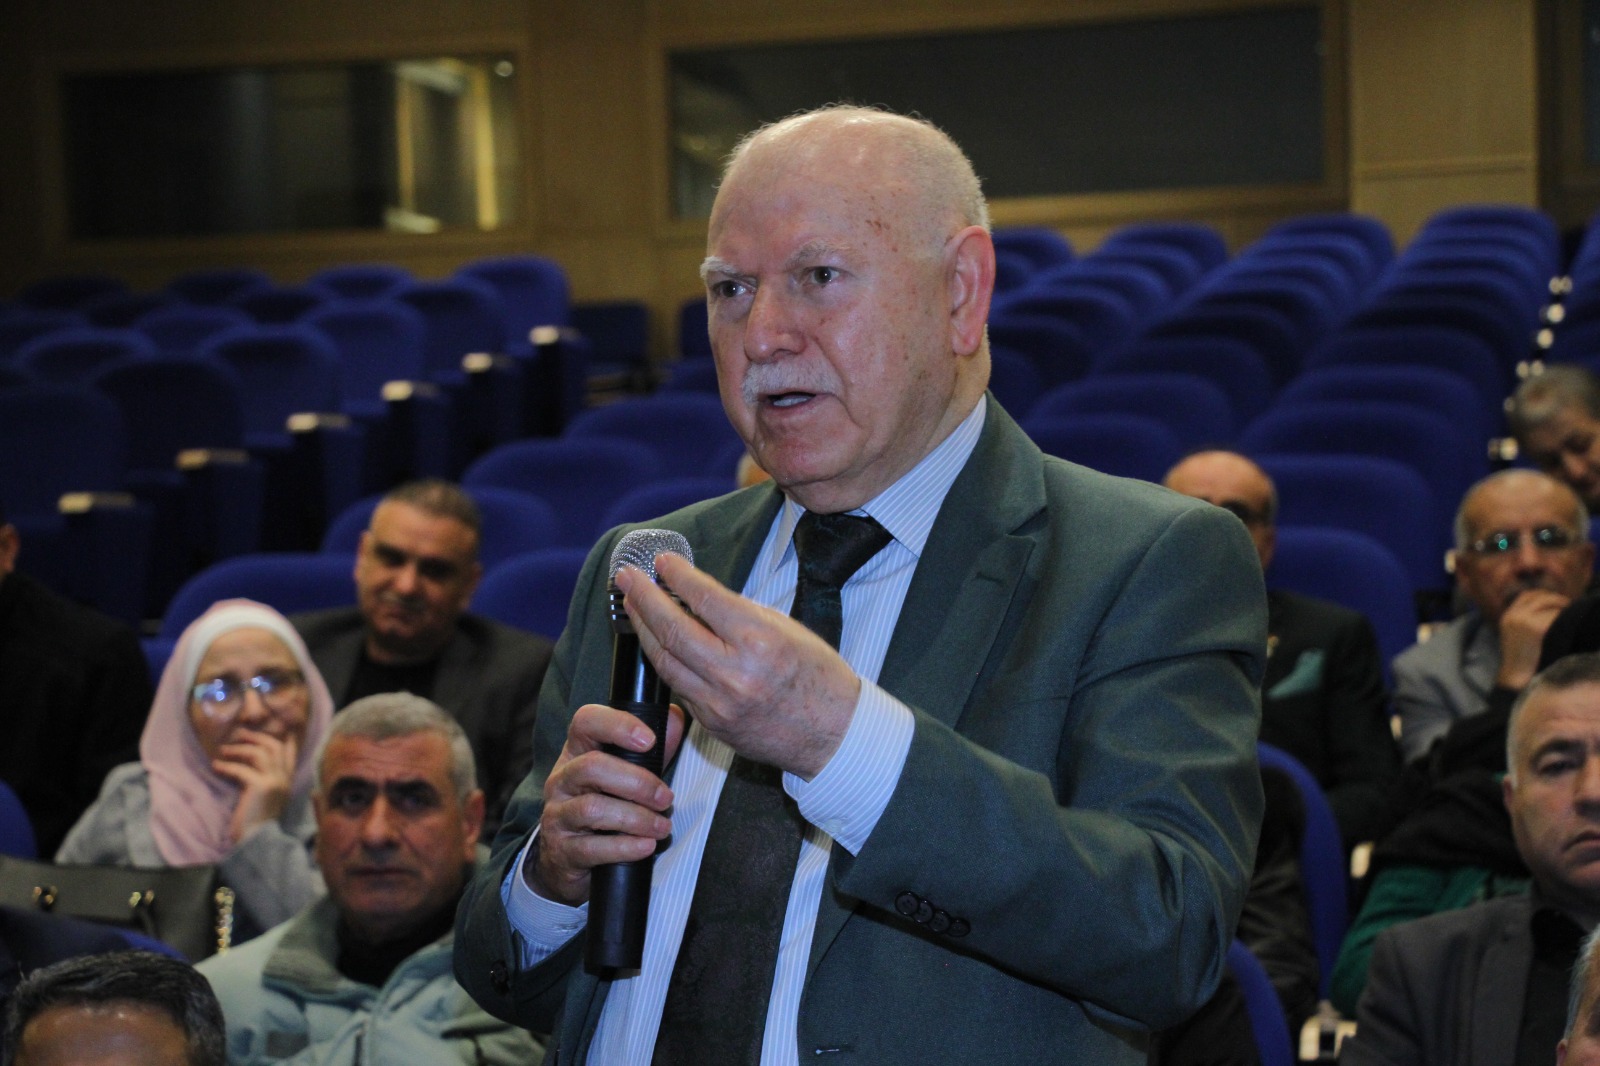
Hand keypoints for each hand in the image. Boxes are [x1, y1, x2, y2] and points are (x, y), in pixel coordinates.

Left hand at [211, 730, 297, 844]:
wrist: (257, 841)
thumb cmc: (256, 823)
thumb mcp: (266, 799)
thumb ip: (266, 782)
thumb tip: (252, 767)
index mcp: (287, 782)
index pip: (289, 754)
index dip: (283, 739)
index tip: (277, 729)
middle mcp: (284, 779)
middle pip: (274, 747)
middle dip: (256, 737)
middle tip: (239, 734)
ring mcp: (274, 782)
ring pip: (259, 754)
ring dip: (238, 749)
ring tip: (223, 750)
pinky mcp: (260, 787)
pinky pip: (241, 769)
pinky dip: (226, 766)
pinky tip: (216, 766)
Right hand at [529, 703, 684, 905]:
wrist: (569, 858)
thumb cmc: (605, 805)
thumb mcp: (626, 774)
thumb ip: (652, 750)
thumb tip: (675, 719)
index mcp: (577, 752)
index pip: (586, 721)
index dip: (618, 725)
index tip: (650, 741)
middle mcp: (561, 779)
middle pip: (592, 766)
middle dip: (637, 783)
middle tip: (667, 798)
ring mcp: (557, 815)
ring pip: (592, 808)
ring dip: (636, 818)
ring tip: (662, 827)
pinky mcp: (562, 850)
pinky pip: (592, 848)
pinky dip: (625, 847)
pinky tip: (646, 846)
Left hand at [616, 552, 860, 779]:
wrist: (833, 733)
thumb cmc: (817, 675)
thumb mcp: (786, 628)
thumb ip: (738, 614)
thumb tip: (697, 595)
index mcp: (759, 640)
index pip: (703, 598)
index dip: (677, 575)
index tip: (661, 561)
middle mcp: (735, 672)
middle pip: (672, 629)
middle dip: (644, 598)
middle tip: (627, 577)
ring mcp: (719, 703)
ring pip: (665, 661)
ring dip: (642, 629)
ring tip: (631, 605)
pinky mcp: (711, 723)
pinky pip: (678, 686)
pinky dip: (662, 660)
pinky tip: (655, 641)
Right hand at [1495, 588, 1572, 688]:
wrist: (1516, 679)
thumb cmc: (1521, 663)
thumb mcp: (1517, 638)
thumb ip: (1526, 623)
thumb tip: (1549, 611)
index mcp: (1507, 617)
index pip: (1526, 596)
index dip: (1543, 596)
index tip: (1556, 603)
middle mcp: (1513, 615)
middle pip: (1538, 596)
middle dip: (1555, 599)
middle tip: (1569, 606)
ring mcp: (1523, 620)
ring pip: (1548, 602)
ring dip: (1561, 607)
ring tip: (1571, 615)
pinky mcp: (1535, 627)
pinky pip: (1554, 615)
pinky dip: (1563, 619)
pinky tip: (1569, 627)